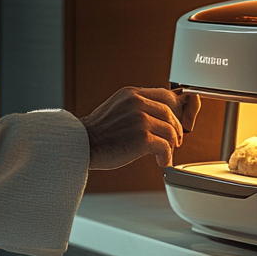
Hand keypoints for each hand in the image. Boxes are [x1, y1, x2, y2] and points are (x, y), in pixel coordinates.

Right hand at [81, 87, 200, 169]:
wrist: (81, 145)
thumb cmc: (96, 132)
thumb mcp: (116, 108)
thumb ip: (135, 107)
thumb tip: (155, 116)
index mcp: (131, 94)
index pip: (164, 94)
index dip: (174, 109)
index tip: (174, 121)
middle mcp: (137, 103)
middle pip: (170, 114)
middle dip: (175, 129)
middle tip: (174, 141)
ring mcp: (141, 120)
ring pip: (170, 131)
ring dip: (171, 145)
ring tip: (165, 153)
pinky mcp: (142, 138)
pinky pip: (165, 147)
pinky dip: (166, 156)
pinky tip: (161, 161)